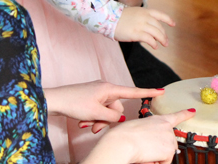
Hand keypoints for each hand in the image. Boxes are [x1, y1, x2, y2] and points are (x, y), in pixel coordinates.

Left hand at [44, 82, 166, 132]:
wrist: (55, 100)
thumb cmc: (74, 103)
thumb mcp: (96, 113)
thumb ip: (112, 117)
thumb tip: (118, 118)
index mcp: (109, 89)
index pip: (133, 91)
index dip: (148, 92)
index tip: (162, 90)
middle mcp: (105, 89)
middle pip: (117, 109)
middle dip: (107, 120)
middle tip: (94, 128)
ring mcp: (98, 94)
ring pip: (107, 112)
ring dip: (98, 122)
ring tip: (86, 125)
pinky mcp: (91, 99)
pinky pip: (98, 111)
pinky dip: (92, 119)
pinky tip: (82, 123)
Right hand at [83, 109, 196, 163]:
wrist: (123, 142)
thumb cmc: (124, 135)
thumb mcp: (139, 128)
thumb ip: (151, 133)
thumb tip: (156, 146)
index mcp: (158, 119)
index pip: (176, 116)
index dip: (185, 114)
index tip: (193, 111)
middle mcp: (167, 127)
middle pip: (170, 143)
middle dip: (161, 150)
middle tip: (146, 149)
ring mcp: (169, 138)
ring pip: (167, 154)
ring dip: (157, 158)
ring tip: (144, 152)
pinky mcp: (169, 150)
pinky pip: (165, 163)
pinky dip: (156, 163)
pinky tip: (148, 157)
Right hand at [114, 7, 174, 48]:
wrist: (108, 18)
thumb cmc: (119, 18)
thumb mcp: (133, 13)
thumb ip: (143, 19)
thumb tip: (149, 29)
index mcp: (145, 11)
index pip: (160, 15)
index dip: (168, 19)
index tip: (173, 24)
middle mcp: (145, 17)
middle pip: (159, 26)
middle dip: (164, 34)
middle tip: (166, 41)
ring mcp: (141, 25)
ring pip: (157, 33)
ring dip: (162, 39)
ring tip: (164, 44)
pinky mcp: (136, 33)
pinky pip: (149, 39)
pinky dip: (154, 43)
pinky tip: (155, 46)